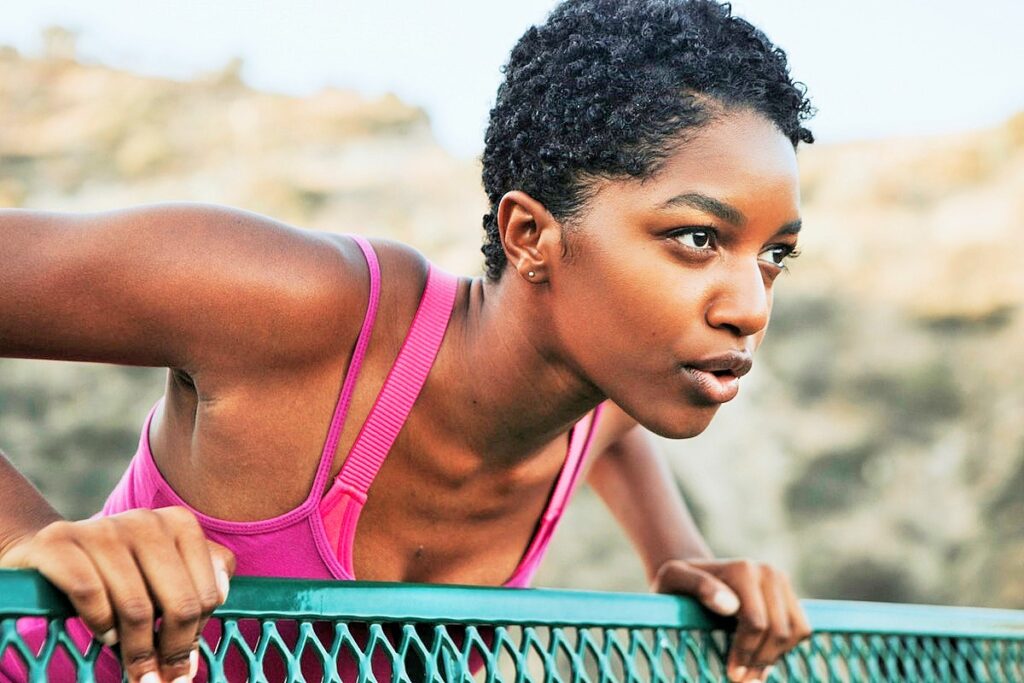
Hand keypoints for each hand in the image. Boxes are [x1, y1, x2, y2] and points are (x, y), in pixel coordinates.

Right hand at [0, 506, 235, 682]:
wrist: (50, 550)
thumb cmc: (119, 570)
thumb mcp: (164, 572)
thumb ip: (197, 590)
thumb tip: (207, 628)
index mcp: (180, 524)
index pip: (208, 594)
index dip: (196, 635)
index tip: (184, 662)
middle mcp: (146, 520)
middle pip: (179, 603)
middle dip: (172, 652)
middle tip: (159, 680)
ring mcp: (103, 528)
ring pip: (137, 606)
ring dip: (136, 649)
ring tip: (132, 663)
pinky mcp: (59, 542)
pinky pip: (90, 594)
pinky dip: (101, 624)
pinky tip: (105, 635)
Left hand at [651, 558, 810, 682]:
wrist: (694, 575)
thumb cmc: (678, 583)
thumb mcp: (673, 579)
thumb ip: (697, 586)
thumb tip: (729, 605)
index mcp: (742, 570)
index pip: (756, 623)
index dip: (746, 653)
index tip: (732, 674)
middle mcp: (767, 571)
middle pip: (778, 630)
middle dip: (760, 661)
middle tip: (741, 680)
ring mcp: (781, 581)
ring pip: (795, 631)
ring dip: (775, 657)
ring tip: (751, 673)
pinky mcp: (789, 593)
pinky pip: (800, 629)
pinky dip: (785, 648)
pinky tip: (761, 657)